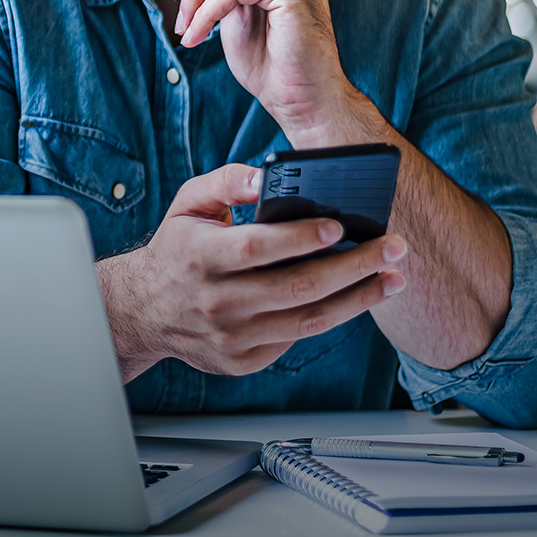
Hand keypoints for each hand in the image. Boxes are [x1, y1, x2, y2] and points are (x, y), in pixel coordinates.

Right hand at [96, 163, 406, 382]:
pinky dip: (330, 316)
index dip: (300, 238)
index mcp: (200, 257)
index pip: (257, 248)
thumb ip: (226, 182)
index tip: (340, 225)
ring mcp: (231, 337)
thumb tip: (264, 175)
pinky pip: (296, 337)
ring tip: (392, 278)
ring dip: (357, 299)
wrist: (145, 311)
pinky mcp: (244, 360)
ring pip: (307, 320)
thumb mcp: (189, 203)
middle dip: (353, 267)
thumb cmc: (178, 249)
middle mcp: (216, 302)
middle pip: (295, 287)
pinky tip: (356, 296)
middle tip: (392, 247)